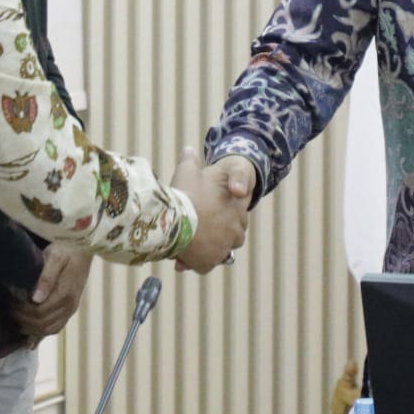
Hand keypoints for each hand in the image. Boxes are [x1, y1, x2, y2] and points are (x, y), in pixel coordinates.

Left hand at [12, 243, 92, 341]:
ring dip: (30, 328)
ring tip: (16, 318)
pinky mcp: (69, 309)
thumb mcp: (55, 256)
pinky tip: (31, 341)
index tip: (10, 302)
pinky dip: (41, 335)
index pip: (39, 312)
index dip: (22, 311)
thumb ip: (46, 277)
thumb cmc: (66, 248)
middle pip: (42, 324)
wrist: (82, 247)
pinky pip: (55, 328)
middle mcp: (70, 306)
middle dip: (23, 320)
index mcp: (65, 294)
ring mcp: (70, 309)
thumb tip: (35, 299)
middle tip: (9, 309)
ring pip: (48, 330)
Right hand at [169, 148, 251, 272]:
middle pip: (232, 233)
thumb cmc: (184, 193)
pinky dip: (199, 261)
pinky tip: (186, 256)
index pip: (239, 210)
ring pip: (220, 250)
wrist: (174, 220)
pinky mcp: (210, 262)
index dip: (225, 210)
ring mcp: (224, 247)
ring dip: (211, 247)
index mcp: (237, 206)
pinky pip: (207, 264)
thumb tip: (188, 149)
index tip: (208, 210)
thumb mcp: (188, 171)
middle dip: (218, 231)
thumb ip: (190, 160)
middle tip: (200, 227)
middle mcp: (236, 228)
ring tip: (192, 242)